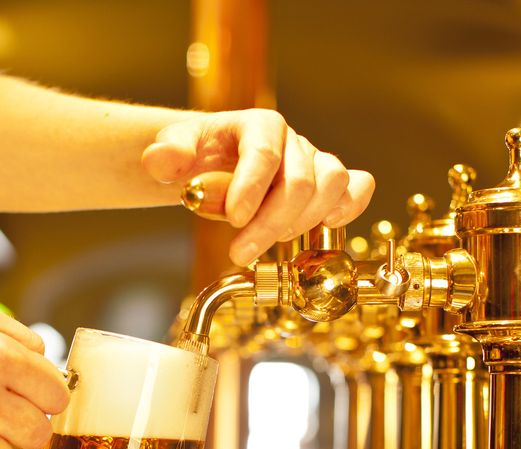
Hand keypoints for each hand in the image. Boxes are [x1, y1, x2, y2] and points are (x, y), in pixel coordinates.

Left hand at [141, 109, 375, 265]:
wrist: (214, 164)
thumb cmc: (199, 158)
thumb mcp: (173, 152)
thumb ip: (166, 155)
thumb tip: (163, 160)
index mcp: (258, 124)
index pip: (264, 152)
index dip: (251, 188)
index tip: (233, 220)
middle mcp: (292, 141)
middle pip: (300, 179)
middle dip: (271, 222)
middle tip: (240, 252)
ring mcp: (314, 160)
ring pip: (332, 184)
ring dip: (304, 222)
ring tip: (272, 242)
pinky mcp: (328, 183)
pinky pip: (357, 186)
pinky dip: (349, 207)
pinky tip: (324, 229)